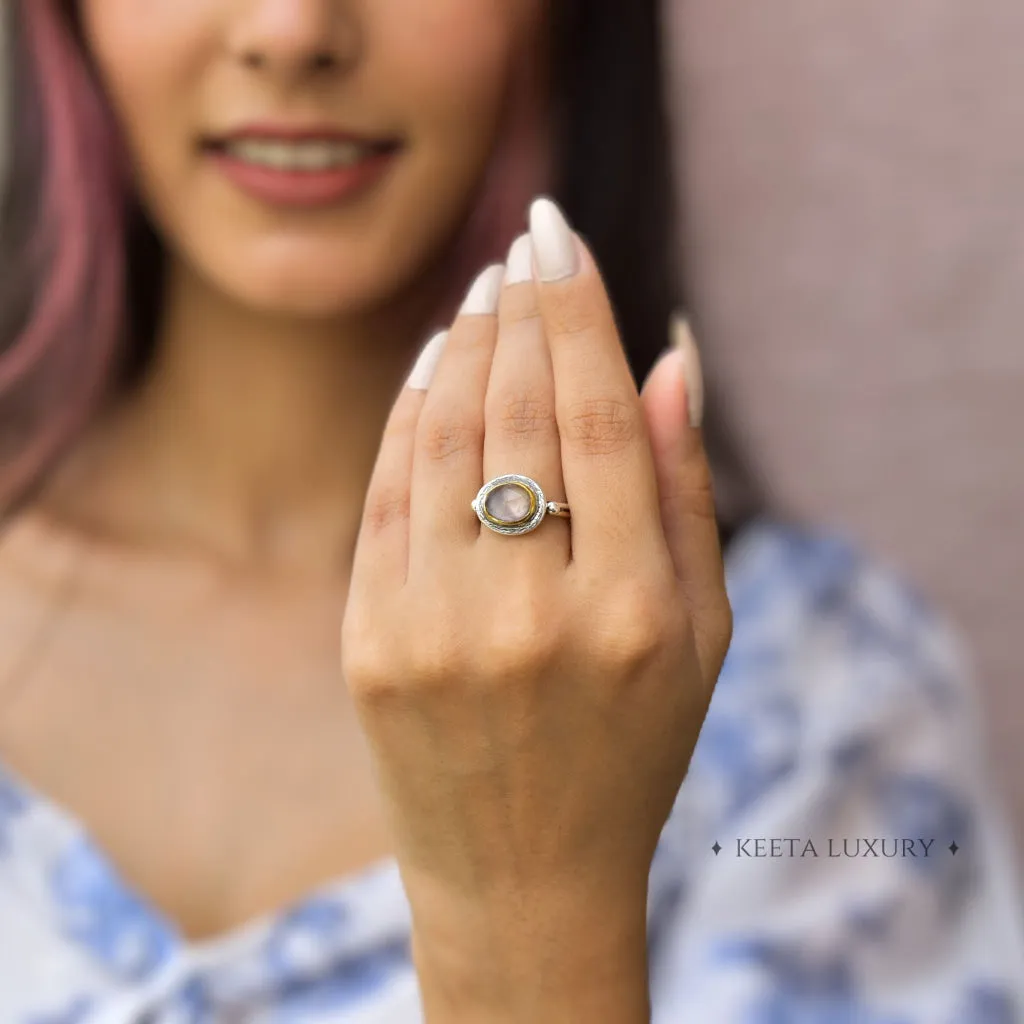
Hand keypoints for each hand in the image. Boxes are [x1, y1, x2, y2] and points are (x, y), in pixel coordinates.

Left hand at [341, 198, 732, 1019]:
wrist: (521, 872)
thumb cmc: (632, 748)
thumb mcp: (701, 637)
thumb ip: (685, 493)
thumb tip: (669, 353)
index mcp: (634, 614)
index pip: (603, 418)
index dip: (580, 312)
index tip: (565, 237)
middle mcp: (533, 616)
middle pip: (520, 413)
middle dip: (523, 308)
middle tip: (529, 241)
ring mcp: (438, 631)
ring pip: (444, 439)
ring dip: (466, 344)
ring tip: (487, 287)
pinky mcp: (371, 643)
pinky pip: (387, 494)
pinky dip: (410, 412)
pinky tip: (437, 360)